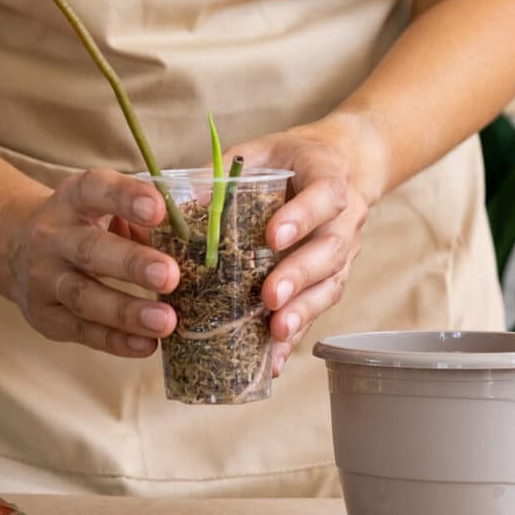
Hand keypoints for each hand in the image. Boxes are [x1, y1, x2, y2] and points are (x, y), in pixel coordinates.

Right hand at [0, 169, 179, 355]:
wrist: (14, 250)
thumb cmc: (86, 227)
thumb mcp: (108, 210)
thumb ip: (149, 220)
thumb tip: (207, 230)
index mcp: (73, 199)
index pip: (95, 190)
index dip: (125, 198)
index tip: (158, 209)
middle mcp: (52, 236)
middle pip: (90, 250)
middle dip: (132, 264)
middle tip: (170, 276)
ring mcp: (44, 279)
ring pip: (84, 297)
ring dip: (127, 312)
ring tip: (166, 321)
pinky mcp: (45, 316)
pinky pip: (82, 331)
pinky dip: (116, 341)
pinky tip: (148, 345)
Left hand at [229, 121, 370, 376]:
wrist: (338, 166)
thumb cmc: (289, 161)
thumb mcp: (259, 153)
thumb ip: (223, 174)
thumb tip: (171, 203)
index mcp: (328, 177)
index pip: (324, 196)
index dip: (301, 217)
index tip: (272, 236)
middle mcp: (344, 219)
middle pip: (329, 250)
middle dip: (298, 275)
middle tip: (268, 297)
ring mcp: (344, 254)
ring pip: (330, 285)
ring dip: (302, 311)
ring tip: (276, 331)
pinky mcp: (332, 280)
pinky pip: (317, 311)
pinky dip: (297, 337)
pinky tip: (275, 361)